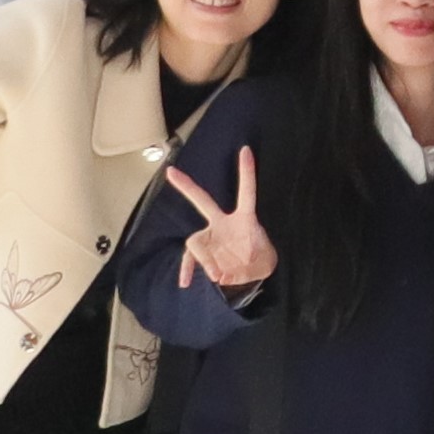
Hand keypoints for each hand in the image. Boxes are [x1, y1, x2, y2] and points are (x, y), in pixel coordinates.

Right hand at [168, 150, 277, 293]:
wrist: (255, 271)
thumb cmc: (261, 259)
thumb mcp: (262, 263)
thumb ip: (242, 268)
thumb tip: (216, 274)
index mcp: (245, 219)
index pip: (246, 192)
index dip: (246, 172)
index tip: (245, 150)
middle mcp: (224, 223)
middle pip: (203, 201)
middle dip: (187, 187)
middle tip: (171, 172)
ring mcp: (212, 235)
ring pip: (196, 242)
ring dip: (205, 261)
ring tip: (218, 275)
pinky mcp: (204, 250)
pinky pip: (191, 258)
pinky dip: (187, 270)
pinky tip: (185, 283)